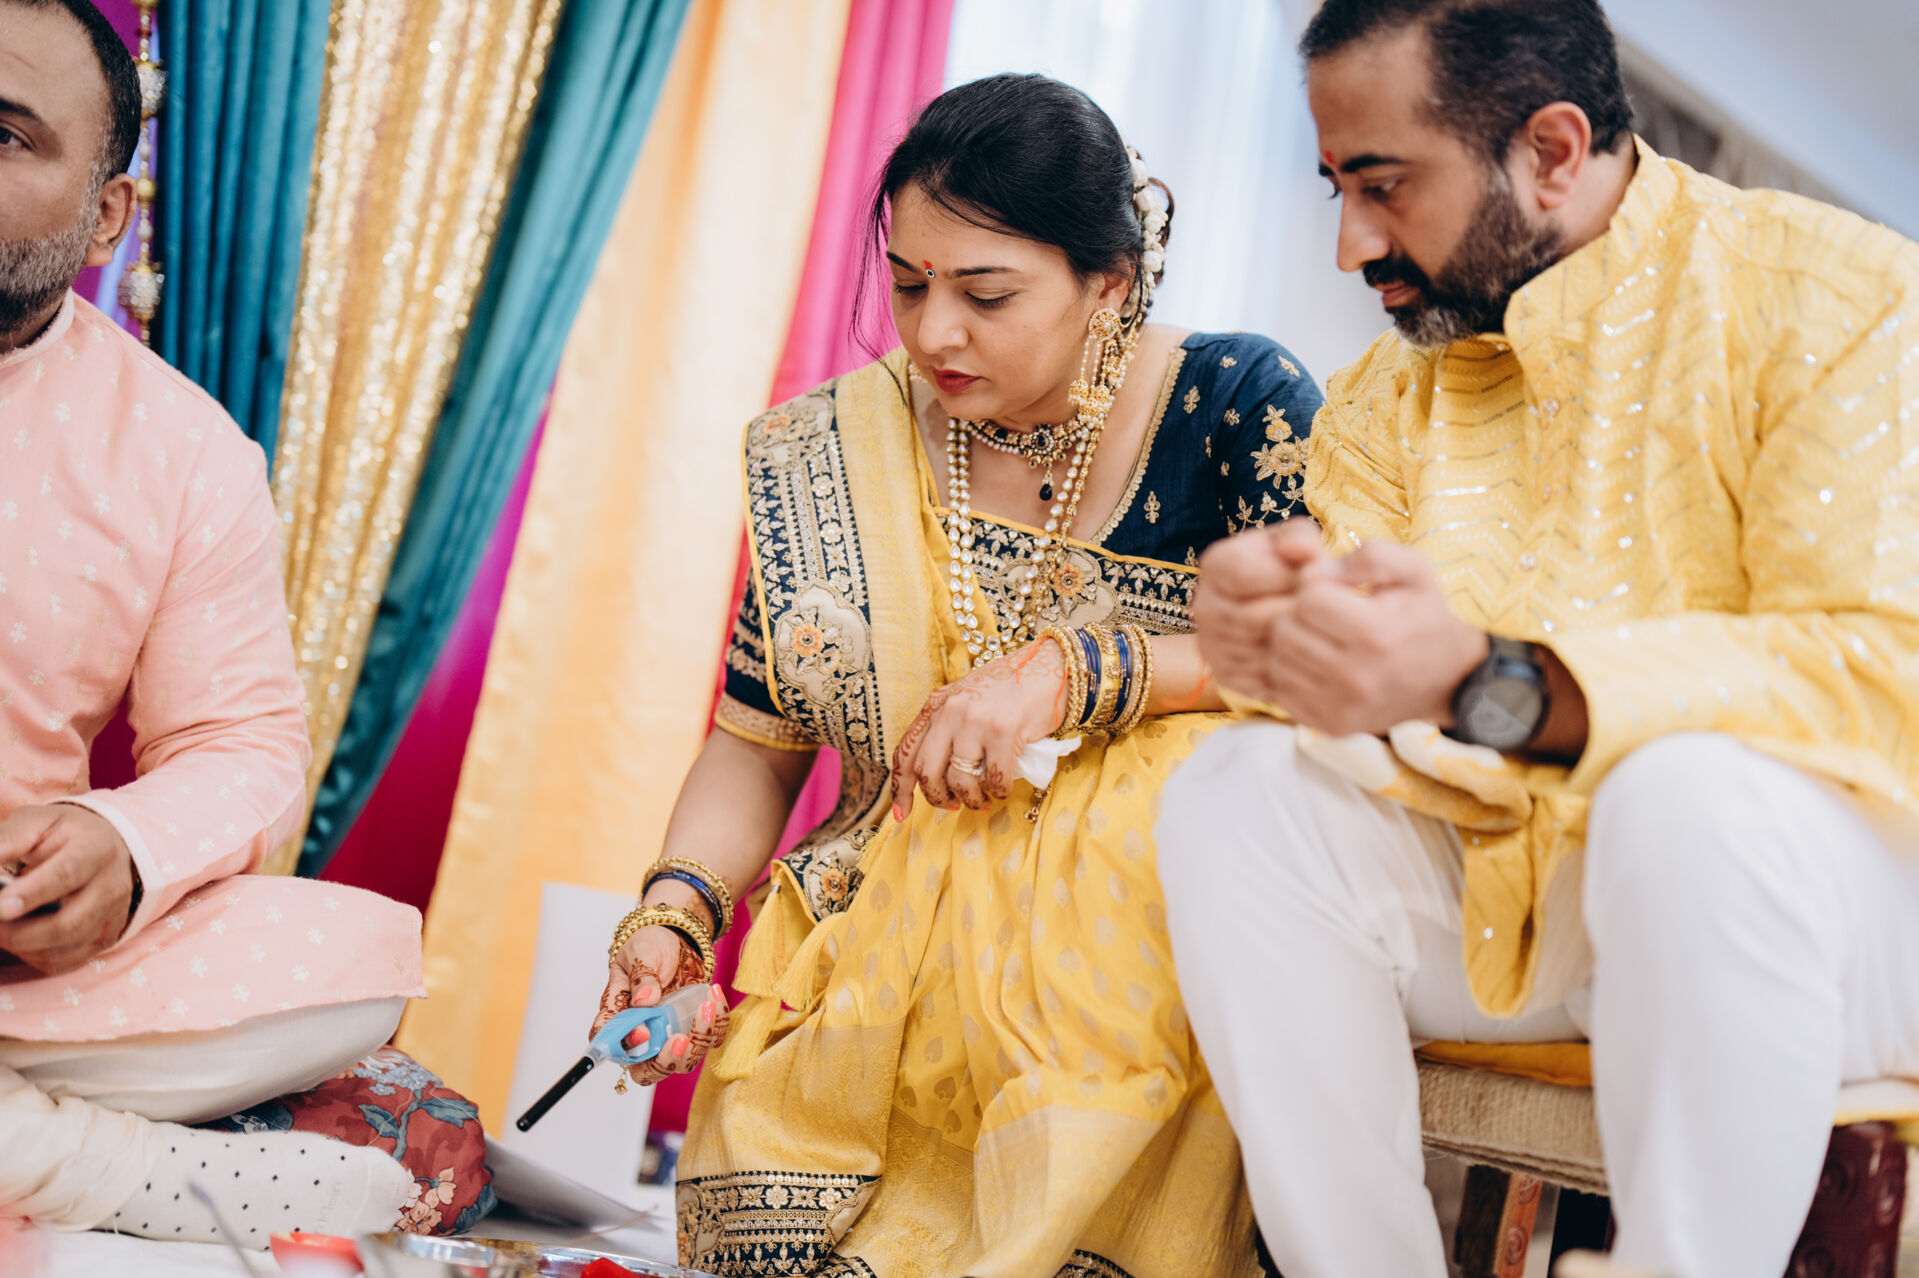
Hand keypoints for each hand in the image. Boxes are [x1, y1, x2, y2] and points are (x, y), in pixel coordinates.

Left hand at [0, 805, 137, 974]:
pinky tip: (20, 937)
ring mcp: (112, 916)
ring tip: (1, 928)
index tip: (0, 906)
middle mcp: (111, 886)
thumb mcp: (35, 823)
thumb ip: (6, 841)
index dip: (31, 893)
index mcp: (96, 849)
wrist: (108, 847)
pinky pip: (65, 961)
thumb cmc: (64, 834)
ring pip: (63, 948)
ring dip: (21, 946)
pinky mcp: (106, 939)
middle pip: (67, 924)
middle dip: (18, 933)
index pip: (67, 875)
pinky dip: (33, 956)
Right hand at [592, 925, 728, 1086]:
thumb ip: (640, 977)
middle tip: (681, 1039)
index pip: (615, 1049)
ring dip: (698, 1039)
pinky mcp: (696, 1030)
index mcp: (620, 1021)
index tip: (644, 1032)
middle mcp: (644, 1036)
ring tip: (705, 1006)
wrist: (675, 940)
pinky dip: (718, 1022)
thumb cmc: (648, 949)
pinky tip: (714, 995)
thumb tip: (644, 1000)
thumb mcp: (639, 954)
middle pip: (649, 1071)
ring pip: (684, 1062)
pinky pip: (711, 1040)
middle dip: (666, 1061)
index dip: (628, 1050)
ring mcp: (671, 1036)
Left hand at [890, 636, 1069, 818]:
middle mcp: (950, 712)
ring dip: (970, 799)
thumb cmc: (1010, 690)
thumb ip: (948, 729)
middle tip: (953, 805)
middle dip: (937, 797)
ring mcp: (975, 722)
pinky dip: (998, 792)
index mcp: (936, 706)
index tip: (902, 813)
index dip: (900, 788)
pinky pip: (994, 779)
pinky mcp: (1003, 732)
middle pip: (926, 771)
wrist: (1050, 669)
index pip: (906, 753)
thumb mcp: (967, 702)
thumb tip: (940, 776)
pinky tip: (1003, 789)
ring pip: (958, 780)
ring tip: (983, 799)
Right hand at [1193, 519, 1330, 702]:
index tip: (1317, 575)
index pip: (1245, 575)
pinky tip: (1307, 650)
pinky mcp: (1226, 676)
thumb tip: (1302, 549)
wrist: (1284, 605)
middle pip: (1253, 618)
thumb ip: (1302, 538)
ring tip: (1318, 626)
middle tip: (1325, 609)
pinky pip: (1262, 679)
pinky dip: (1288, 667)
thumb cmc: (1294, 567)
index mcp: (1216, 564)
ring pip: (1259, 651)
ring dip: (1295, 642)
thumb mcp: (1299, 542)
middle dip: (1296, 614)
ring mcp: (1211, 645)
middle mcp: (1203, 607)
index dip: (1288, 576)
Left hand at [1232, 537, 1488, 736]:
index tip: (1332, 591)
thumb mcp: (1415, 571)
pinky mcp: (1332, 726)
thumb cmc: (1425, 616)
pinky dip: (1291, 674)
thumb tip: (1319, 569)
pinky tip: (1315, 663)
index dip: (1315, 587)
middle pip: (1284, 631)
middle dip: (1296, 614)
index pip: (1307, 599)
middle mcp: (1356, 676)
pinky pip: (1282, 691)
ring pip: (1277, 662)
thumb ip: (1371, 556)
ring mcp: (1343, 707)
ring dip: (1290, 644)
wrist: (1450, 679)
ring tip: (1317, 637)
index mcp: (1375, 633)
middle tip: (1319, 614)